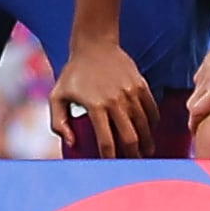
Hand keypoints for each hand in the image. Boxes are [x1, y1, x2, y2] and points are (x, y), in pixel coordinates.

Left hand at [52, 36, 156, 158]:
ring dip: (146, 142)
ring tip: (146, 152)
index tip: (111, 166)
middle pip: (130, 137)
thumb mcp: (57, 96)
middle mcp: (115, 101)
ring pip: (144, 126)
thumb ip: (58, 123)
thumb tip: (71, 143)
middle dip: (133, 155)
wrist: (94, 44)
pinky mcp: (141, 85)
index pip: (106, 141)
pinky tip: (150, 131)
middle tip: (133, 163)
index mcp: (95, 106)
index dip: (110, 158)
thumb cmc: (73, 74)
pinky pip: (152, 110)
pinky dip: (152, 123)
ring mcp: (131, 93)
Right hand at [187, 19, 209, 136]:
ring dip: (199, 100)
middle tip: (203, 125)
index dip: (194, 126)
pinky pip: (200, 76)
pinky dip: (203, 85)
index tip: (197, 135)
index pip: (196, 113)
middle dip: (195, 116)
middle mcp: (207, 80)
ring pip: (195, 90)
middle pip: (191, 104)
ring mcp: (207, 67)